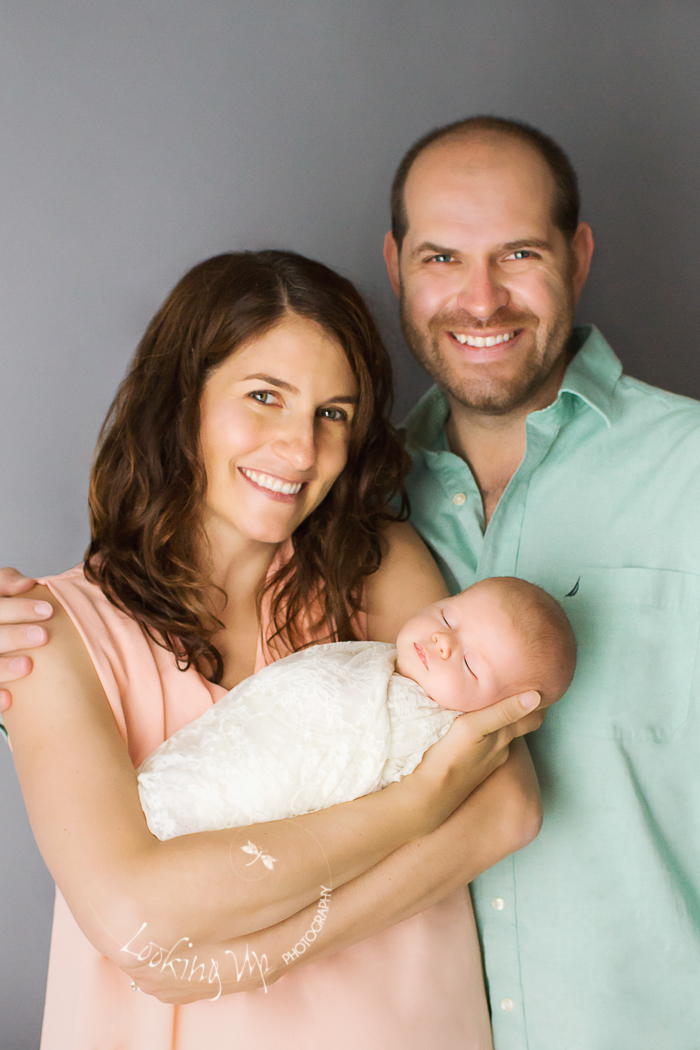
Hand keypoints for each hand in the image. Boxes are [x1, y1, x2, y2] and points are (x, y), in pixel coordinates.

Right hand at [0, 568, 51, 710]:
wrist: (2, 639)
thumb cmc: (2, 613)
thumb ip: (8, 582)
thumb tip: (28, 584)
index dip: (19, 608)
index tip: (49, 610)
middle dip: (14, 635)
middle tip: (43, 636)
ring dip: (2, 667)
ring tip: (28, 665)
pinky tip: (10, 699)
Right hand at [406, 690, 541, 829]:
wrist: (429, 794)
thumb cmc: (450, 757)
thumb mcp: (474, 728)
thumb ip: (503, 712)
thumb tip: (537, 696)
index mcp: (503, 738)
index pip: (533, 718)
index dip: (539, 701)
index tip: (539, 683)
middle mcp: (501, 750)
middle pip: (518, 725)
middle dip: (520, 707)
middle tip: (515, 685)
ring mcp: (487, 761)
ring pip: (501, 734)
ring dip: (501, 719)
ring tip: (493, 700)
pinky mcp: (473, 768)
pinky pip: (487, 744)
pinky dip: (487, 731)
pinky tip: (476, 725)